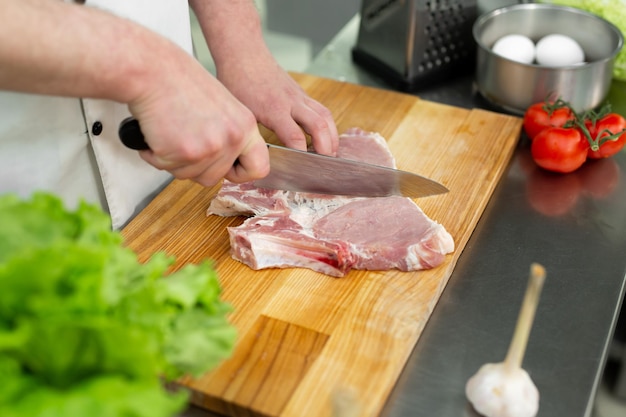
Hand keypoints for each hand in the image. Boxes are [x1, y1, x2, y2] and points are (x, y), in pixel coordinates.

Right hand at [128, 53, 269, 185]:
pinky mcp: (187, 152)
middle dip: (193, 166)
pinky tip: (156, 131)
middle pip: (214, 177)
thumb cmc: (178, 81)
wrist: (152, 69)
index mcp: (245, 126)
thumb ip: (227, 134)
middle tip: (181, 140)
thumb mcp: (220, 107)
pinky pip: (166, 168)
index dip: (239, 173)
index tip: (226, 170)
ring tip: (169, 130)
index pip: (258, 167)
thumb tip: (224, 161)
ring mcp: (211, 147)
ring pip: (189, 175)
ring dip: (173, 160)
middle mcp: (233, 138)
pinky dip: (155, 154)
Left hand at [191, 0, 338, 155]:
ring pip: (325, 116)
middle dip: (326, 147)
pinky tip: (325, 136)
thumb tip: (256, 157)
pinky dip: (327, 125)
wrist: (244, 54)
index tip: (302, 169)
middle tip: (325, 164)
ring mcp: (299, 97)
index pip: (295, 137)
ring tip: (331, 153)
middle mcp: (291, 102)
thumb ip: (251, 133)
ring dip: (332, 136)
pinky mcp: (302, 94)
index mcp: (274, 110)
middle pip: (319, 125)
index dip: (302, 154)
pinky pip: (321, 109)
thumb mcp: (240, 112)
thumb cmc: (238, 81)